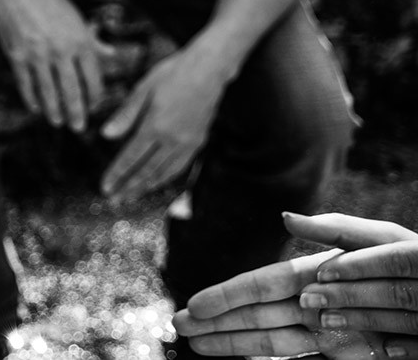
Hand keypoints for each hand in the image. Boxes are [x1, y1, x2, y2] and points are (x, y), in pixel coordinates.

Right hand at [0, 0, 111, 132]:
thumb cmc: (47, 0)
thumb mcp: (75, 18)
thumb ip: (92, 41)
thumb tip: (111, 56)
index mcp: (80, 40)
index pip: (93, 78)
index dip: (94, 97)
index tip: (94, 107)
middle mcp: (61, 50)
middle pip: (72, 91)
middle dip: (76, 113)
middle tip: (78, 128)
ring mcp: (37, 55)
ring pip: (49, 92)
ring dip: (54, 111)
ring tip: (57, 122)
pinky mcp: (17, 57)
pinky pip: (26, 85)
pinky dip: (32, 99)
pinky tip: (36, 108)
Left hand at [99, 45, 225, 200]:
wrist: (209, 69)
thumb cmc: (173, 73)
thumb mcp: (143, 89)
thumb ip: (125, 115)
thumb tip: (105, 136)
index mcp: (155, 125)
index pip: (131, 158)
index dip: (116, 174)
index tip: (104, 187)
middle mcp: (173, 139)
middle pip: (147, 171)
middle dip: (128, 187)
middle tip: (113, 200)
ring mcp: (188, 143)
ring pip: (164, 173)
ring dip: (146, 187)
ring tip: (130, 197)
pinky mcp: (198, 141)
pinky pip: (179, 167)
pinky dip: (165, 178)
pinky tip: (156, 182)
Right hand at [173, 212, 417, 358]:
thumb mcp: (386, 242)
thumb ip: (336, 230)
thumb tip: (284, 219)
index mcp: (320, 270)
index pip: (262, 285)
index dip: (226, 295)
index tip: (195, 304)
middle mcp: (316, 299)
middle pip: (255, 313)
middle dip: (215, 320)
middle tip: (178, 326)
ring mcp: (327, 328)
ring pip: (268, 337)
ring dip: (230, 341)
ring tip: (195, 345)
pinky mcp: (343, 350)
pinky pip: (293, 353)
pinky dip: (261, 352)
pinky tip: (237, 353)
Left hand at [294, 213, 417, 338]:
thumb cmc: (400, 256)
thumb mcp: (381, 239)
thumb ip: (341, 231)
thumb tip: (287, 218)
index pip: (392, 255)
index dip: (357, 265)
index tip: (320, 272)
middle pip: (393, 290)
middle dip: (349, 294)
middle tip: (308, 298)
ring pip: (404, 317)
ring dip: (362, 319)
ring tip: (325, 319)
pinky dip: (404, 347)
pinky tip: (382, 349)